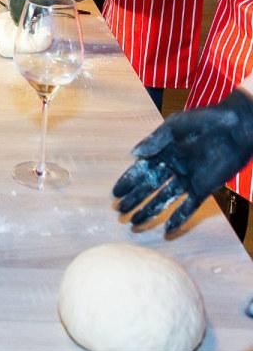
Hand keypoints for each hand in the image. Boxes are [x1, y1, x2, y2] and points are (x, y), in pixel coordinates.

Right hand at [113, 89, 252, 233]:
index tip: (115, 193)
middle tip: (120, 212)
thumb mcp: (175, 127)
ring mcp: (187, 179)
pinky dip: (178, 219)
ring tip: (135, 223)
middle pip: (149, 188)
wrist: (235, 127)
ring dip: (150, 211)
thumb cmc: (204, 121)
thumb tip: (133, 154)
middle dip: (134, 200)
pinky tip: (166, 230)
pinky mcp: (203, 188)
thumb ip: (154, 141)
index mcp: (162, 152)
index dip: (127, 182)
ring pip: (164, 199)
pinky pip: (189, 207)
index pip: (140, 170)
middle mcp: (172, 167)